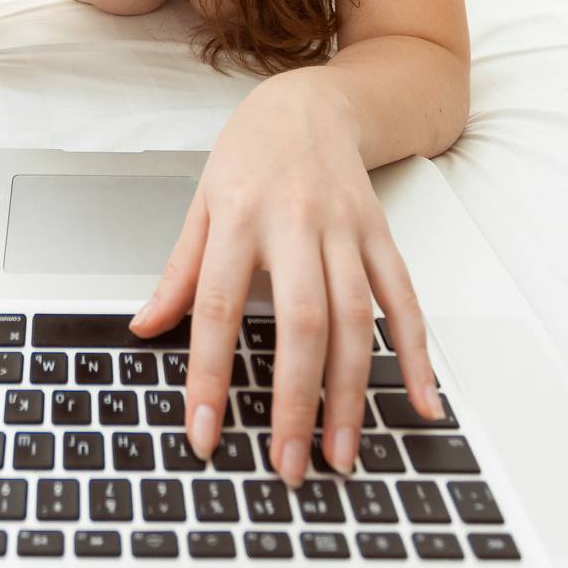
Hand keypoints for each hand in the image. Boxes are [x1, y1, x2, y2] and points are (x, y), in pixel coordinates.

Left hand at [127, 74, 445, 487]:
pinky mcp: (381, 235)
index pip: (216, 308)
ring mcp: (344, 230)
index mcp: (237, 218)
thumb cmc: (248, 156)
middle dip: (296, 401)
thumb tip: (145, 327)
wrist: (309, 103)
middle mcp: (295, 224)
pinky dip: (418, 353)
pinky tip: (423, 402)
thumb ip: (177, 271)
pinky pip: (405, 299)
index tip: (205, 434)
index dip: (209, 375)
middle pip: (301, 321)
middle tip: (288, 465)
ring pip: (356, 319)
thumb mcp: (199, 203)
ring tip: (340, 453)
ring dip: (352, 393)